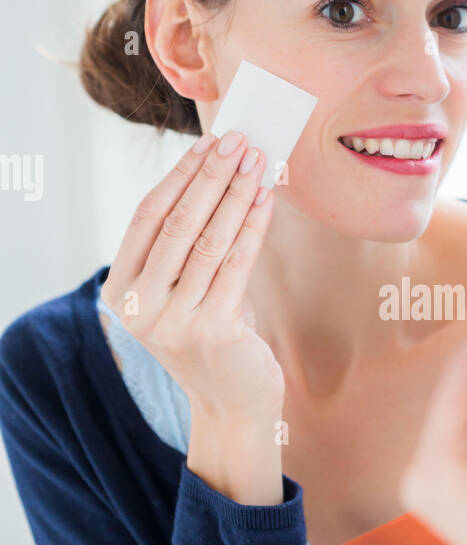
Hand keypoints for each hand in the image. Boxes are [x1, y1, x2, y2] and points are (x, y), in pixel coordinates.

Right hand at [102, 130, 283, 502]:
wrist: (232, 404)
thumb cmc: (212, 333)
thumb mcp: (183, 290)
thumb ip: (186, 245)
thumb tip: (219, 171)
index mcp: (121, 290)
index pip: (147, 217)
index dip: (179, 176)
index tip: (207, 142)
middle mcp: (139, 307)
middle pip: (179, 223)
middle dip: (212, 176)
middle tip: (239, 140)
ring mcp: (173, 321)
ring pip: (210, 240)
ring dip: (237, 195)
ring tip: (258, 163)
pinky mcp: (212, 330)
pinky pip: (236, 264)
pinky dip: (253, 226)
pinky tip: (266, 200)